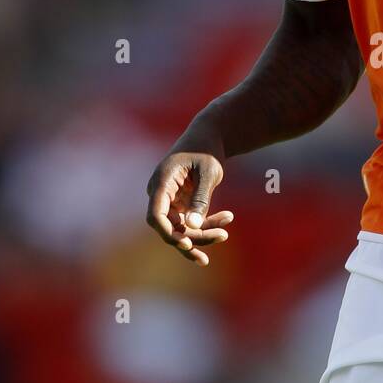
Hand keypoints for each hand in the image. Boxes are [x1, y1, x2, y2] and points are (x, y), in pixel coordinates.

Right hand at [145, 151, 232, 266]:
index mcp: (162, 182)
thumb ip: (200, 198)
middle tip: (223, 235)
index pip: (156, 215)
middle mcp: (161, 194)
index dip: (168, 233)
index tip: (187, 244)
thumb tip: (193, 225)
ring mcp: (170, 201)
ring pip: (182, 228)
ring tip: (225, 233)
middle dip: (194, 237)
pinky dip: (208, 225)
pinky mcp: (181, 205)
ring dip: (203, 234)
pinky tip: (227, 217)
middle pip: (170, 227)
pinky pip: (191, 223)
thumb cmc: (207, 150)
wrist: (208, 137)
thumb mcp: (208, 172)